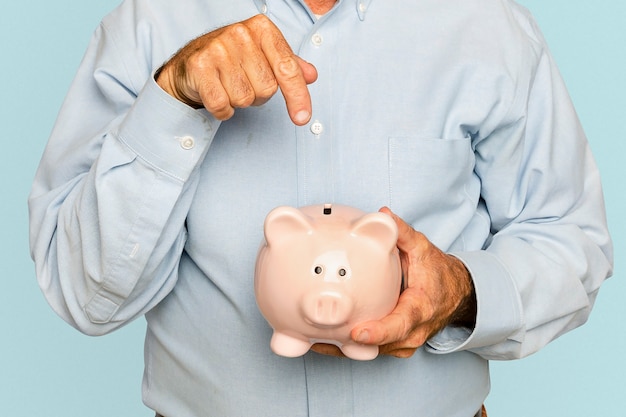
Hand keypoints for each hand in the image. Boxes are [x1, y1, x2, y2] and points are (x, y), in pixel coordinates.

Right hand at [156, 14, 317, 124]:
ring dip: (238, 102)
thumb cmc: (232, 60)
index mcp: (262, 28)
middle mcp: (240, 33)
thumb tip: (311, 75)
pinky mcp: (199, 66)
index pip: (288, 69)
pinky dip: (222, 110)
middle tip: (244, 84)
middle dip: (258, 95)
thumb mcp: (264, 57)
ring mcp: (218, 48)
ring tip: (228, 86)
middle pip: (267, 89)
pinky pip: (222, 105)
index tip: (302, 118)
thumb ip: (289, 65)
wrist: (190, 65)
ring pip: (245, 98)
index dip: (298, 96)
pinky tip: (217, 96)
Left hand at [311, 207, 475, 358]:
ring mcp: (406, 342)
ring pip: (374, 352)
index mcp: (420, 308)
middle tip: (320, 339)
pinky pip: (373, 351)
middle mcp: (414, 331)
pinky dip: (351, 349)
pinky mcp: (397, 346)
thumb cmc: (438, 273)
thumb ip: (403, 232)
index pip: (400, 324)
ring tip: (316, 342)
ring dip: (347, 350)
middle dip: (351, 345)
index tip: (356, 333)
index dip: (378, 331)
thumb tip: (383, 214)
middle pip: (381, 344)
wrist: (456, 295)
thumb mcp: (423, 249)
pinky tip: (327, 342)